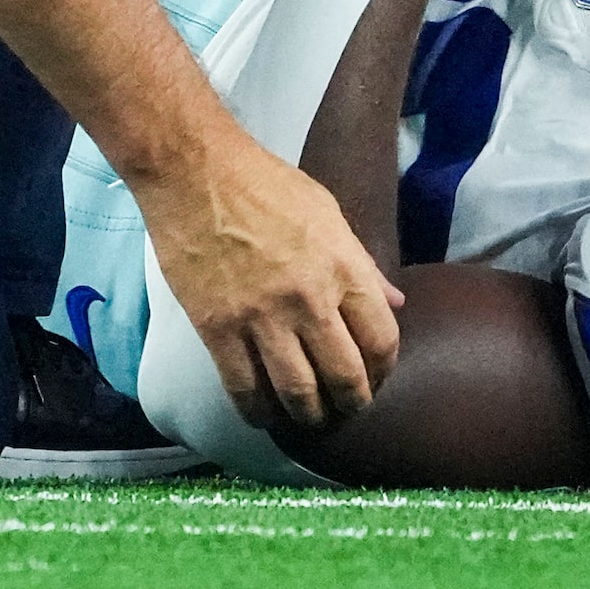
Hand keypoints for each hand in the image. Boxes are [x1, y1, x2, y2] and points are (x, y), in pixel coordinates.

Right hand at [136, 130, 403, 428]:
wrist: (194, 171)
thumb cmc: (263, 183)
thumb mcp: (326, 211)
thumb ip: (361, 262)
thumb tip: (396, 302)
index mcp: (342, 266)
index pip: (381, 339)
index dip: (383, 368)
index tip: (375, 376)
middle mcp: (309, 299)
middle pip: (345, 376)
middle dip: (352, 402)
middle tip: (345, 408)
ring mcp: (262, 317)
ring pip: (298, 392)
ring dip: (309, 415)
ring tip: (309, 417)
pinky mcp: (218, 328)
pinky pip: (243, 388)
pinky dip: (257, 412)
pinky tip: (262, 415)